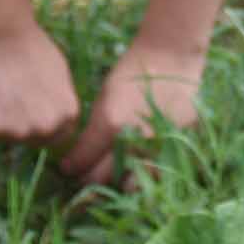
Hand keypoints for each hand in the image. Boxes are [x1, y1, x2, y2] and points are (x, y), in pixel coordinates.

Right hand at [0, 20, 80, 147]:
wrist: (1, 31)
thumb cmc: (33, 47)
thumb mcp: (62, 76)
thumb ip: (61, 103)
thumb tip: (56, 121)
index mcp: (67, 115)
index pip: (58, 136)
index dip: (44, 122)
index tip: (32, 108)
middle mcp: (46, 128)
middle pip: (34, 139)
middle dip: (24, 124)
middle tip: (13, 97)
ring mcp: (17, 131)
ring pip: (9, 136)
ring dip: (3, 121)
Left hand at [60, 40, 202, 185]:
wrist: (171, 59)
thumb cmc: (132, 73)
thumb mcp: (104, 97)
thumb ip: (94, 129)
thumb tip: (81, 152)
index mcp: (110, 125)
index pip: (82, 161)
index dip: (71, 165)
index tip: (67, 167)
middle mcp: (133, 142)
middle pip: (102, 178)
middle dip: (88, 178)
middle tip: (84, 174)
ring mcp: (156, 149)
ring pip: (129, 184)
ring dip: (116, 181)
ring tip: (109, 175)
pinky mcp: (177, 149)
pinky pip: (154, 173)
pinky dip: (142, 175)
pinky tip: (134, 168)